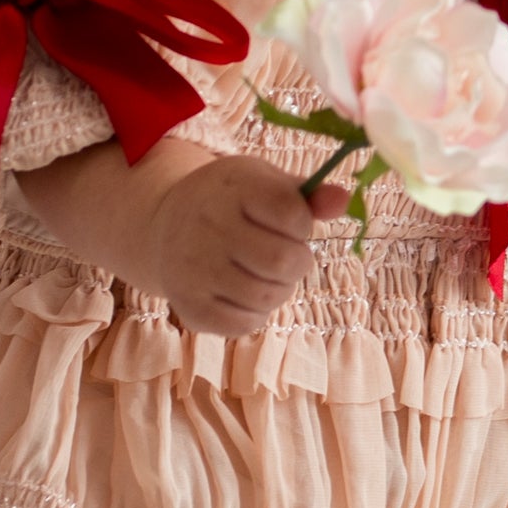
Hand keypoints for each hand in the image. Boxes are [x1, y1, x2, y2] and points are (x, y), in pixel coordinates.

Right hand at [123, 148, 351, 339]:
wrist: (164, 224)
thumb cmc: (231, 201)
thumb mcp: (266, 183)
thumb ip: (308, 196)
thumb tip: (343, 199)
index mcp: (232, 187)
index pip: (292, 213)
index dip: (302, 224)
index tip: (290, 222)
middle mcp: (207, 227)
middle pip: (284, 261)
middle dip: (297, 261)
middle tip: (283, 254)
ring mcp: (194, 270)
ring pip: (268, 296)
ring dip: (280, 288)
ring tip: (264, 272)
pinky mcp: (188, 306)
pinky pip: (245, 324)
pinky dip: (256, 312)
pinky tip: (244, 292)